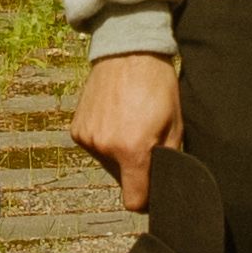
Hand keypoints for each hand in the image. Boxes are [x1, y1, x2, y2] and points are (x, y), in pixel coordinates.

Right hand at [73, 50, 179, 205]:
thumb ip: (170, 160)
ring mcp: (87, 137)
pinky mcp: (77, 128)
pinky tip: (114, 118)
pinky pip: (93, 147)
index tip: (151, 189)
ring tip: (128, 125)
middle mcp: (105, 147)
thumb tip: (166, 183)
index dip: (145, 198)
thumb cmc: (157, 86)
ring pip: (106, 163)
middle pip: (121, 180)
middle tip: (144, 142)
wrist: (128, 52)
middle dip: (134, 169)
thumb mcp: (175, 124)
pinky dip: (104, 140)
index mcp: (132, 150)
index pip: (134, 200)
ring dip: (117, 154)